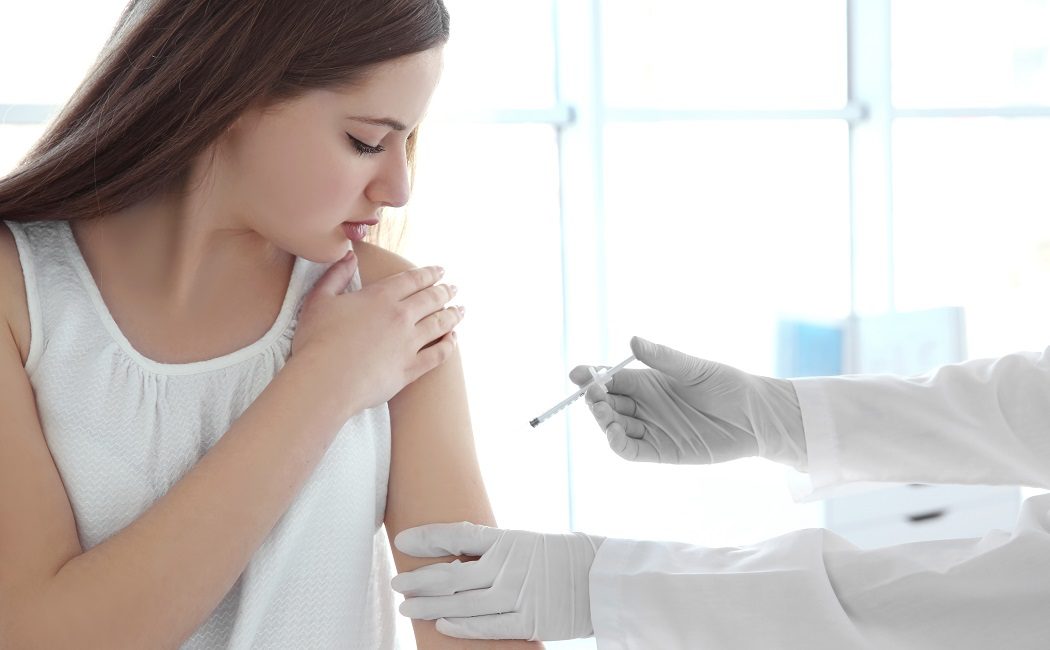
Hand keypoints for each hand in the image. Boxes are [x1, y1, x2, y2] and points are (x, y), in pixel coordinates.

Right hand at [290, 250, 462, 417]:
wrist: (325, 380)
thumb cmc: (316, 340)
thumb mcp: (319, 299)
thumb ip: (336, 275)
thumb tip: (350, 256)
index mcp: (380, 297)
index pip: (413, 280)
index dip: (429, 273)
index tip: (440, 271)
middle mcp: (400, 317)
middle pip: (431, 299)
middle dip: (445, 291)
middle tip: (454, 288)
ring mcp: (409, 344)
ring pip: (440, 324)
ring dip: (453, 315)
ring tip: (461, 310)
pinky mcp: (410, 369)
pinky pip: (438, 355)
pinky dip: (449, 345)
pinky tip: (453, 340)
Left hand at [391, 522, 603, 641]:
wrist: (605, 579)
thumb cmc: (567, 557)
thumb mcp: (529, 541)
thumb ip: (497, 547)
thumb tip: (460, 554)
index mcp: (509, 539)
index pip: (458, 535)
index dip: (427, 538)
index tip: (403, 540)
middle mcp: (509, 565)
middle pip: (451, 575)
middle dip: (418, 581)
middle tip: (396, 583)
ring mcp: (517, 595)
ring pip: (461, 603)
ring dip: (429, 606)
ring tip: (407, 608)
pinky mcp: (528, 621)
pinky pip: (486, 627)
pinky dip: (460, 627)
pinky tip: (441, 625)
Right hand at [570, 336, 806, 467]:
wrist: (755, 416)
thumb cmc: (727, 385)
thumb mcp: (694, 368)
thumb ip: (663, 358)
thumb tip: (633, 341)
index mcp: (649, 382)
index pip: (611, 379)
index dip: (591, 377)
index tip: (576, 374)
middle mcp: (646, 406)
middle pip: (608, 404)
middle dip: (595, 399)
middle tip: (592, 394)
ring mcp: (652, 429)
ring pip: (615, 427)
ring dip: (603, 420)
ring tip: (604, 412)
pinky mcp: (662, 451)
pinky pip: (632, 451)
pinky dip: (618, 444)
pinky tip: (613, 435)